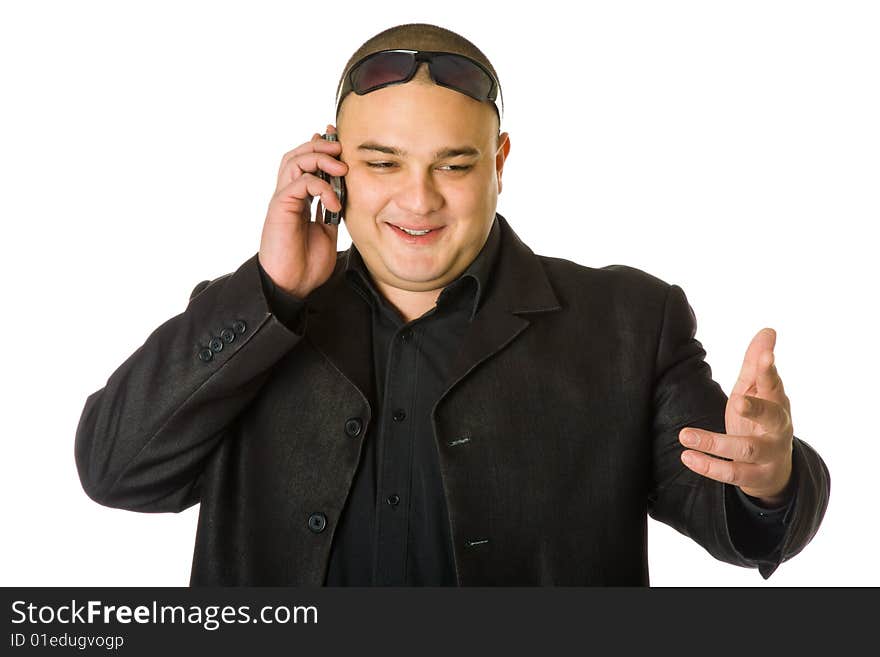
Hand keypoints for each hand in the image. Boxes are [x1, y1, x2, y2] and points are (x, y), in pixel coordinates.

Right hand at [258, 124, 347, 297]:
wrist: (292, 286)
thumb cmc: (307, 264)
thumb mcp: (328, 233)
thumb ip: (332, 212)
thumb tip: (346, 198)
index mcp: (300, 200)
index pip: (307, 164)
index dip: (322, 149)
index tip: (341, 140)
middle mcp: (289, 195)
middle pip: (298, 155)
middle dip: (321, 146)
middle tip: (342, 148)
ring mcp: (283, 200)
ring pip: (294, 161)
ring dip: (320, 158)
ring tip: (341, 169)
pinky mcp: (280, 207)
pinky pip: (299, 183)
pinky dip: (321, 187)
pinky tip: (335, 203)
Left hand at [678, 328, 794, 506]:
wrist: (775, 470)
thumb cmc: (759, 420)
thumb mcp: (756, 391)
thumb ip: (756, 364)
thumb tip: (768, 330)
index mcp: (776, 403)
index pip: (774, 385)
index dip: (769, 371)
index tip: (766, 356)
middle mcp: (777, 429)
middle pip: (771, 418)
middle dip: (756, 409)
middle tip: (738, 400)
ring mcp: (768, 455)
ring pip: (745, 450)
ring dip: (714, 443)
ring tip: (684, 435)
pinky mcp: (755, 477)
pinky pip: (732, 474)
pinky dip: (709, 467)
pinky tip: (687, 456)